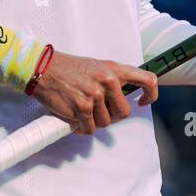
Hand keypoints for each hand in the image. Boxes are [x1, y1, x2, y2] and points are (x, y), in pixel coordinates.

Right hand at [28, 51, 158, 134]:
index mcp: (114, 69)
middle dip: (112, 116)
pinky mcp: (82, 109)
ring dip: (95, 121)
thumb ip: (112, 79)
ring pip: (106, 123)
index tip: (144, 102)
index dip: (151, 95)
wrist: (43, 69)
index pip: (148, 80)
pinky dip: (82, 128)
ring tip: (83, 111)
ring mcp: (95, 96)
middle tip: (99, 111)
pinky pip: (90, 129)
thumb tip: (124, 96)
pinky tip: (75, 119)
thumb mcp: (96, 66)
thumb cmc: (69, 68)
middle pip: (124, 112)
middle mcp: (108, 81)